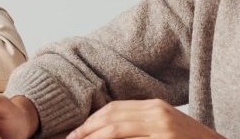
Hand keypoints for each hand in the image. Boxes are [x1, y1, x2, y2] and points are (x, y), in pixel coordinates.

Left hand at [67, 99, 220, 138]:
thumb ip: (138, 123)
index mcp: (154, 106)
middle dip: (87, 132)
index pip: (113, 109)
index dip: (90, 121)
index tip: (75, 133)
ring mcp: (163, 130)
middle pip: (112, 120)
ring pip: (118, 133)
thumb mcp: (163, 125)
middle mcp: (158, 114)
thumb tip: (104, 130)